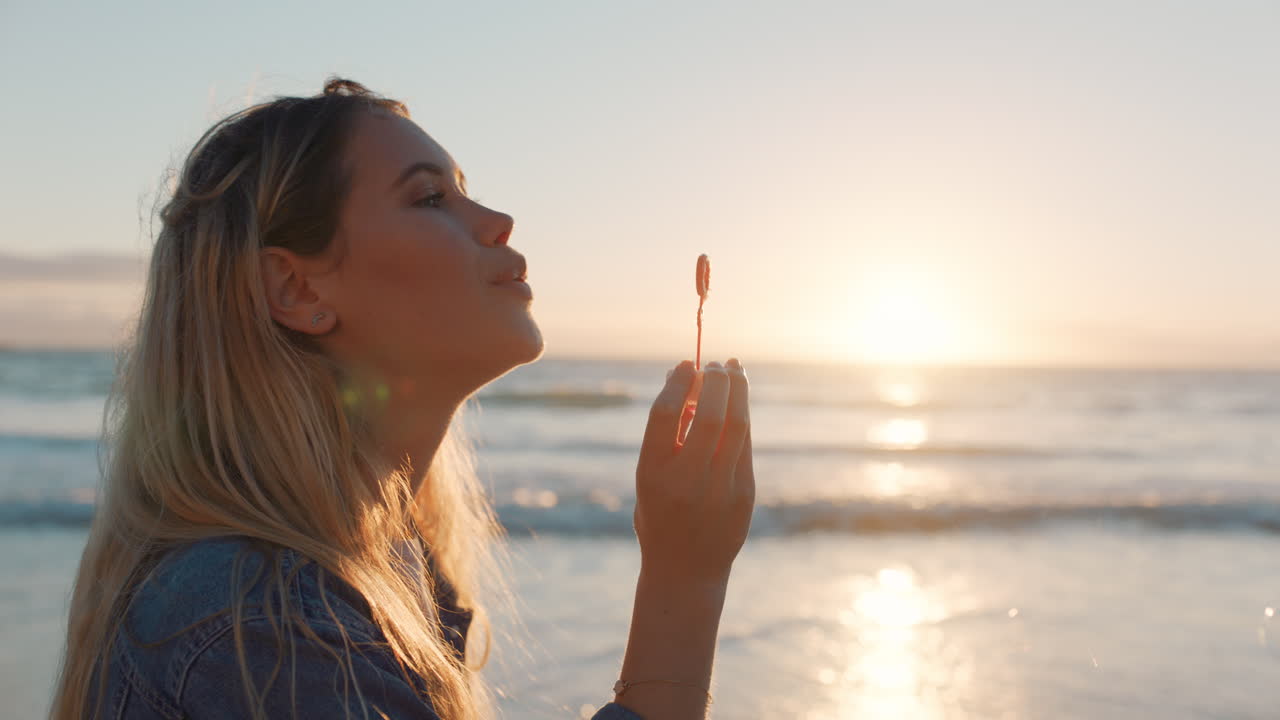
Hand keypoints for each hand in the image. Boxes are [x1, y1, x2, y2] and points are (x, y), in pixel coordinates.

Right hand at [634, 358, 754, 584]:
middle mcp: (686, 481)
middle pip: (709, 416)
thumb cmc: (660, 515)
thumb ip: (666, 437)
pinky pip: (745, 444)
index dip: (678, 383)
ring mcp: (720, 489)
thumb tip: (685, 381)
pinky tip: (738, 402)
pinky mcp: (744, 494)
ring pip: (737, 426)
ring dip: (737, 391)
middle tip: (715, 364)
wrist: (685, 572)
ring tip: (734, 369)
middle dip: (715, 382)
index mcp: (652, 474)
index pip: (666, 415)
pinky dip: (741, 417)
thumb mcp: (648, 478)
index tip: (685, 365)